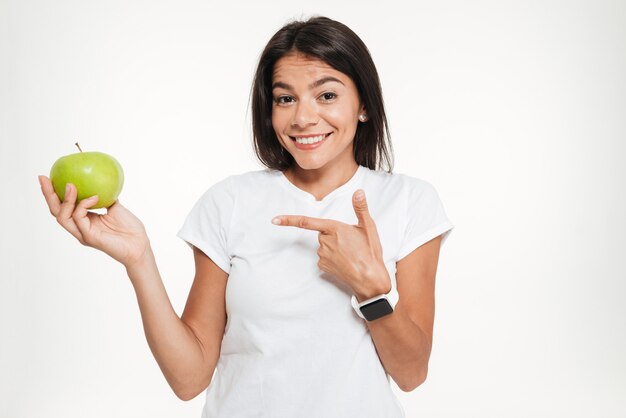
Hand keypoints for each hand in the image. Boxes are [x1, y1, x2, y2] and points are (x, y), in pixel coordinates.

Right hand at [39, 175, 150, 267]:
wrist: (140, 245)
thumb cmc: (130, 229)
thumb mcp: (116, 207)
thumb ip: (105, 197)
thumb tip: (99, 180)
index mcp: (85, 220)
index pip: (63, 206)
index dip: (54, 193)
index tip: (48, 176)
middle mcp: (80, 227)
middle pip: (56, 211)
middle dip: (48, 194)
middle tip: (44, 178)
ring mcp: (82, 233)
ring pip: (62, 217)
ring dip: (64, 199)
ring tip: (69, 185)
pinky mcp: (88, 237)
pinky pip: (79, 217)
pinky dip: (84, 205)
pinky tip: (94, 197)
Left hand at [272, 189, 390, 299]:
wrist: (370, 279)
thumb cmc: (370, 253)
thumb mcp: (369, 227)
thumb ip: (360, 208)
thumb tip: (358, 192)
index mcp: (334, 229)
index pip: (307, 222)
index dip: (289, 220)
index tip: (274, 220)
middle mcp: (325, 242)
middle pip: (322, 233)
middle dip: (333, 235)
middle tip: (351, 242)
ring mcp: (323, 255)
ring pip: (324, 246)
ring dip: (334, 247)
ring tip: (351, 253)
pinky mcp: (323, 267)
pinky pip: (324, 258)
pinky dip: (333, 258)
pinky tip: (345, 262)